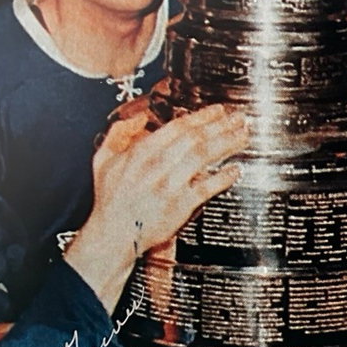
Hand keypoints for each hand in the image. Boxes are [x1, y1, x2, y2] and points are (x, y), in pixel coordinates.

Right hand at [66, 105, 248, 309]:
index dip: (202, 117)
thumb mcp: (103, 160)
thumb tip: (138, 117)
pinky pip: (206, 188)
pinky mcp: (179, 207)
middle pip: (195, 139)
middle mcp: (156, 166)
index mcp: (140, 152)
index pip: (178, 127)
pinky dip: (222, 178)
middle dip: (221, 126)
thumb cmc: (110, 199)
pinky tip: (236, 170)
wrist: (112, 235)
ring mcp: (169, 186)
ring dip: (226, 144)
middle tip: (239, 118)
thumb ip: (118, 133)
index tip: (219, 111)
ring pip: (203, 158)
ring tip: (243, 136)